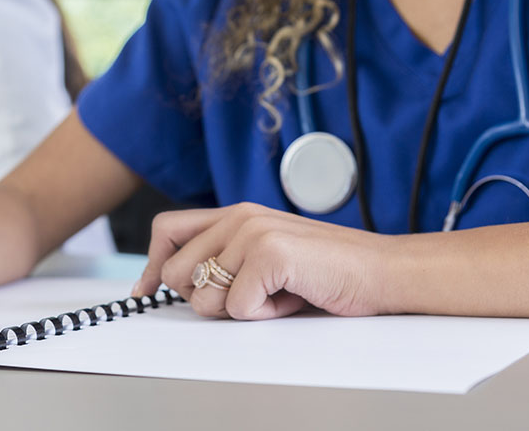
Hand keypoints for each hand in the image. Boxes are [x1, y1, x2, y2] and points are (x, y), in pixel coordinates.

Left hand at [132, 202, 395, 319]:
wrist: (382, 272)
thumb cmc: (328, 271)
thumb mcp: (267, 256)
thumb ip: (226, 258)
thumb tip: (175, 283)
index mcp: (236, 214)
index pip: (166, 230)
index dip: (151, 264)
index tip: (145, 291)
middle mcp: (239, 217)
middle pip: (175, 273)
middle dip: (204, 299)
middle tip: (249, 296)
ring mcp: (253, 232)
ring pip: (203, 297)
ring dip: (239, 310)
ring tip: (277, 294)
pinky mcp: (269, 254)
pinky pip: (237, 308)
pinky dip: (264, 315)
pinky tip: (292, 297)